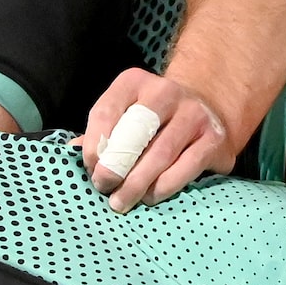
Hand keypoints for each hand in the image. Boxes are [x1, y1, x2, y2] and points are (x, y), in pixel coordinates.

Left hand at [82, 69, 231, 211]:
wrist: (207, 113)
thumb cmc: (153, 122)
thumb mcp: (124, 115)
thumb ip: (101, 132)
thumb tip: (71, 153)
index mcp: (135, 82)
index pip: (107, 110)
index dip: (95, 144)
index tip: (91, 169)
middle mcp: (166, 92)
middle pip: (135, 131)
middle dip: (115, 165)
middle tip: (104, 187)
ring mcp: (194, 114)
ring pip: (160, 153)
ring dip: (137, 183)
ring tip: (121, 201)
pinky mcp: (214, 139)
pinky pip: (185, 167)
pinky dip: (163, 187)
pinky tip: (150, 197)